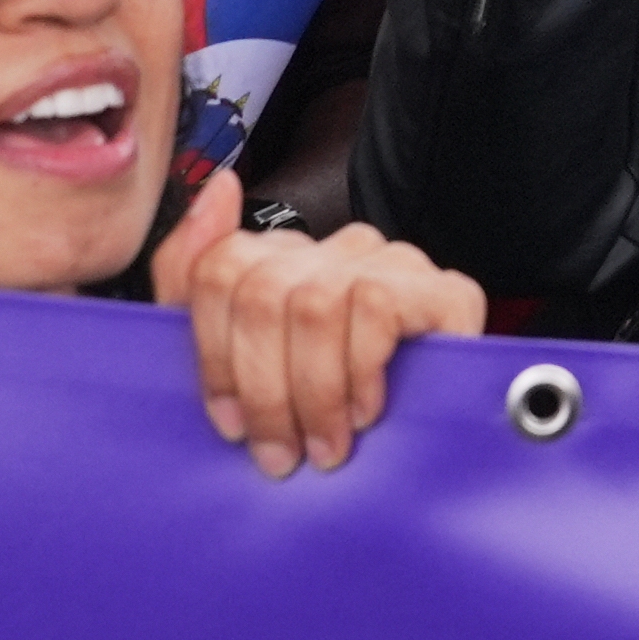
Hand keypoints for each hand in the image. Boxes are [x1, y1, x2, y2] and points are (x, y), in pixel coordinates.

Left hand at [150, 169, 485, 477]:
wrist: (432, 456)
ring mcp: (392, 265)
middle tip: (278, 454)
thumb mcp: (240, 371)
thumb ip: (194, 278)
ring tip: (323, 447)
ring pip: (313, 305)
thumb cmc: (327, 419)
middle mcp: (335, 251)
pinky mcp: (444, 290)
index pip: (217, 268)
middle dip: (262, 389)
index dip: (213, 356)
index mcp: (281, 263)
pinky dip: (360, 371)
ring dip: (311, 393)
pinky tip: (366, 411)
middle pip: (260, 292)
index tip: (229, 424)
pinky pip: (376, 308)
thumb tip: (220, 183)